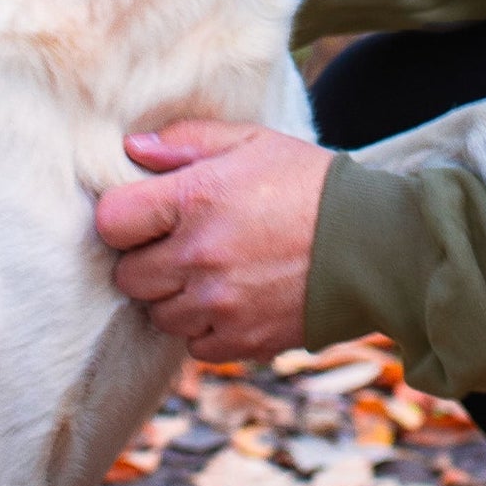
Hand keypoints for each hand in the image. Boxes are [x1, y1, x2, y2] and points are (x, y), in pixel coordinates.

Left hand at [95, 120, 333, 361]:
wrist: (374, 242)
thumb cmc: (310, 183)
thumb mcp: (253, 141)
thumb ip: (188, 140)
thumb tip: (132, 147)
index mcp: (196, 198)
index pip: (112, 222)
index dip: (125, 218)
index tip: (148, 215)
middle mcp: (198, 256)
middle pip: (128, 276)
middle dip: (149, 260)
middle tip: (185, 243)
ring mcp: (217, 304)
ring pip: (158, 314)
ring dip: (176, 296)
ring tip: (215, 271)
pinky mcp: (240, 340)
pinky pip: (194, 345)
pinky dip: (207, 327)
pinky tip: (235, 299)